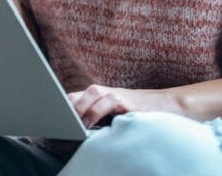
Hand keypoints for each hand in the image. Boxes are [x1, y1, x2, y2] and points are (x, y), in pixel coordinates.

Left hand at [67, 84, 182, 128]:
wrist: (169, 106)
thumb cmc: (141, 114)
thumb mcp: (117, 116)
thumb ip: (100, 118)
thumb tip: (79, 131)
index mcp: (104, 96)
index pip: (78, 95)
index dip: (64, 103)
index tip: (52, 114)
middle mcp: (109, 92)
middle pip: (83, 91)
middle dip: (69, 102)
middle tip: (58, 117)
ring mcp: (119, 94)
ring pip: (94, 92)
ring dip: (81, 106)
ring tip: (73, 121)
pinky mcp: (129, 100)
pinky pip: (110, 101)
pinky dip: (98, 110)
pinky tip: (90, 121)